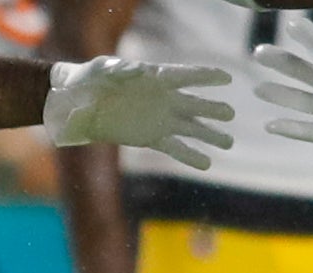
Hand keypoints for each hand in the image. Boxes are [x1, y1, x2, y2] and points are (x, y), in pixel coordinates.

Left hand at [43, 57, 234, 170]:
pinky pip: (175, 147)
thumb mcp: (103, 69)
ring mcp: (160, 119)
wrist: (82, 102)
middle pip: (193, 104)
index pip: (186, 76)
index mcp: (156, 78)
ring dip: (209, 135)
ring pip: (190, 128)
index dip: (206, 77)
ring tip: (228, 144)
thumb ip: (120, 69)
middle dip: (211, 110)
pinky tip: (207, 163)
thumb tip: (136, 70)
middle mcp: (164, 98)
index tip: (227, 79)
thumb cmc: (93, 79)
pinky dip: (190, 155)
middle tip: (230, 115)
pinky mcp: (151, 137)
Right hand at [254, 27, 312, 152]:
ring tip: (258, 90)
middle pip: (306, 73)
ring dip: (280, 95)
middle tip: (259, 53)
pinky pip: (312, 133)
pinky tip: (270, 125)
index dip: (309, 37)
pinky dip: (292, 129)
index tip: (290, 24)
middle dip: (282, 63)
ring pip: (303, 102)